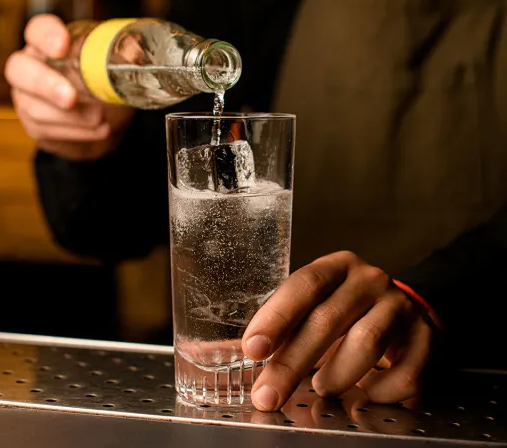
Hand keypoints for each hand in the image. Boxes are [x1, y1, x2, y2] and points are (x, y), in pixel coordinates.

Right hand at [5, 14, 134, 160]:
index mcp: (49, 43)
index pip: (37, 30)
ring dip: (72, 117)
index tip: (63, 46)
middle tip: (71, 98)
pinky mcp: (35, 126)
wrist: (105, 118)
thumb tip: (137, 56)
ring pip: (34, 108)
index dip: (46, 36)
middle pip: (18, 70)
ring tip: (100, 118)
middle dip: (46, 85)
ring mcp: (27, 98)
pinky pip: (48, 131)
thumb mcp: (113, 65)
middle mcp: (30, 67)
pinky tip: (99, 130)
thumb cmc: (104, 82)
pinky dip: (78, 132)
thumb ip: (117, 58)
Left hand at [242, 251, 433, 411]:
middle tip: (269, 394)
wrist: (407, 312)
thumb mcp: (316, 306)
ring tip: (321, 387)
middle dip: (292, 363)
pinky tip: (364, 394)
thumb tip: (234, 352)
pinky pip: (403, 372)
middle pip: (327, 320)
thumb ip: (282, 328)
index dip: (276, 317)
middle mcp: (369, 281)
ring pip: (366, 343)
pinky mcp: (426, 337)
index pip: (304, 285)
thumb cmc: (348, 312)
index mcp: (337, 267)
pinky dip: (379, 391)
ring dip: (336, 375)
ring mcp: (401, 307)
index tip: (253, 349)